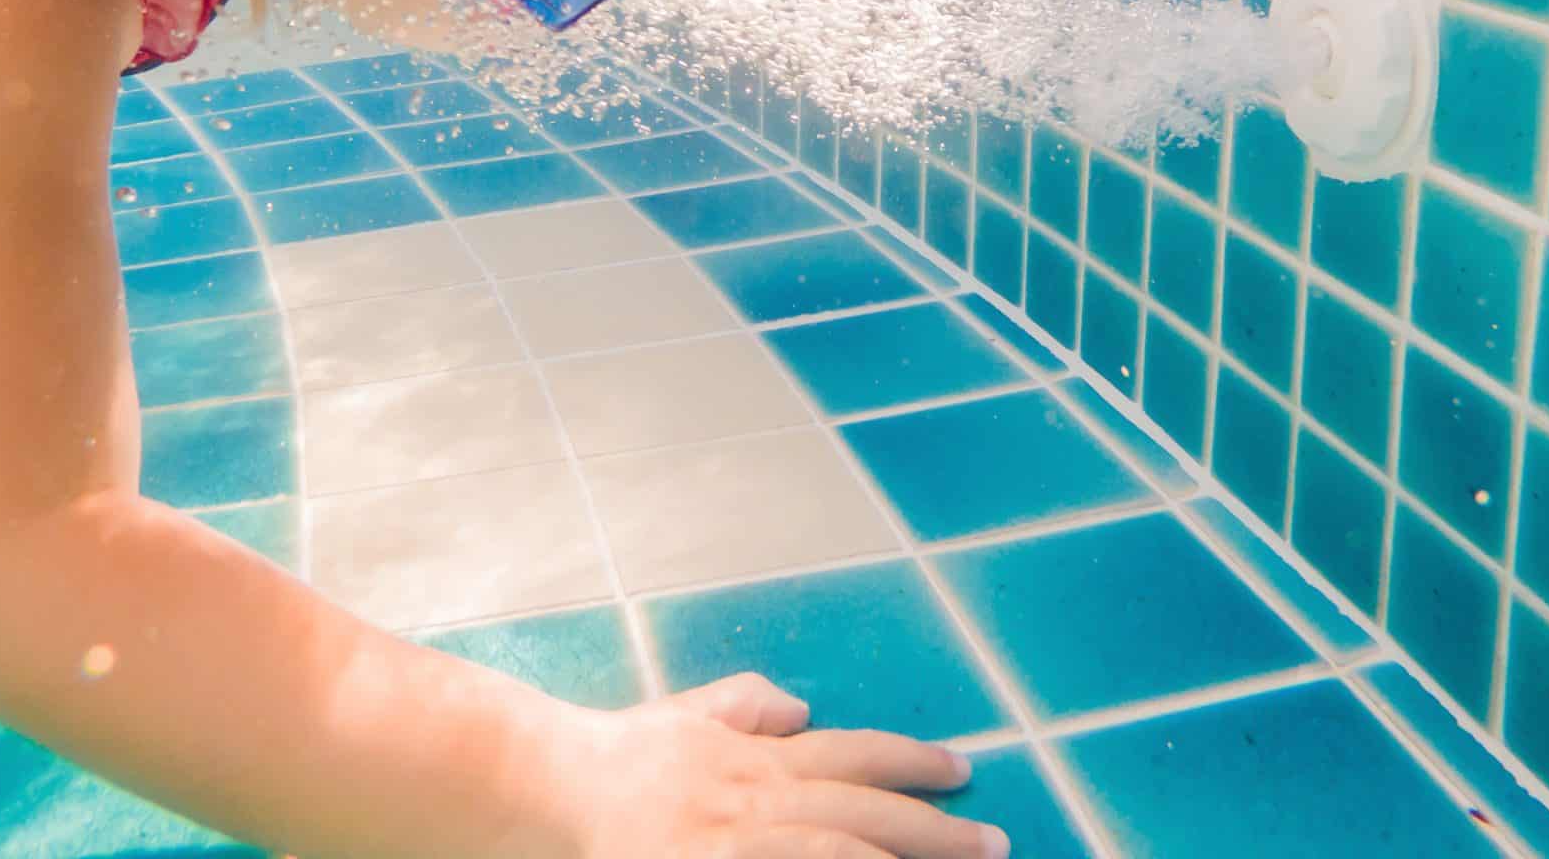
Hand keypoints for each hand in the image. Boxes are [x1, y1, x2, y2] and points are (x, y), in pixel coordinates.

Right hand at [555, 673, 1006, 858]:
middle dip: (933, 829)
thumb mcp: (689, 712)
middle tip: (993, 843)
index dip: (912, 761)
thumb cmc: (620, 752)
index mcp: (758, 756)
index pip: (853, 755)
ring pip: (836, 852)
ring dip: (896, 858)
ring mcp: (738, 840)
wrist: (555, 779)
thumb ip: (745, 705)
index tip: (962, 769)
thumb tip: (802, 706)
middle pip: (862, 811)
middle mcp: (758, 796)